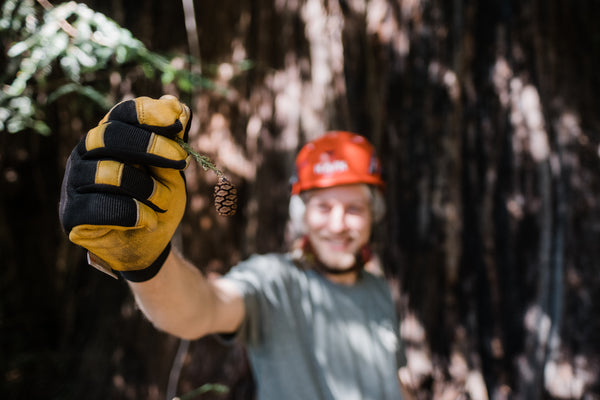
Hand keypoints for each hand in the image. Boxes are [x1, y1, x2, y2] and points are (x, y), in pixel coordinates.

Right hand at [59, 95, 190, 279]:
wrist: (152, 245)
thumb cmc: (159, 201)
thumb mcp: (172, 171)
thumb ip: (173, 140)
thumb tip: (177, 103)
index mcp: (107, 138)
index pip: (120, 115)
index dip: (148, 114)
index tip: (176, 120)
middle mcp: (84, 155)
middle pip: (109, 136)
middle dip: (151, 146)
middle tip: (181, 162)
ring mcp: (73, 184)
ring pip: (109, 173)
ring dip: (147, 188)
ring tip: (161, 202)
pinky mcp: (71, 214)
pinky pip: (103, 207)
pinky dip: (134, 214)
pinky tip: (147, 220)